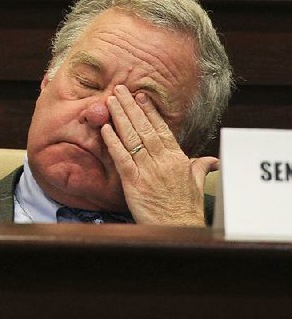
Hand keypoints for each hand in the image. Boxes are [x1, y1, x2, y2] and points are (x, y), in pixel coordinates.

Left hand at [101, 84, 216, 225]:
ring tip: (111, 101)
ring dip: (120, 117)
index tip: (141, 96)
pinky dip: (113, 142)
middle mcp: (163, 161)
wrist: (180, 230)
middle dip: (132, 107)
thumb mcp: (197, 185)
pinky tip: (105, 128)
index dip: (150, 111)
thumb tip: (212, 160)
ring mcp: (148, 171)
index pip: (162, 129)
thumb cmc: (187, 210)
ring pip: (132, 138)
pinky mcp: (134, 183)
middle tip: (121, 89)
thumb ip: (200, 168)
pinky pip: (122, 158)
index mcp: (177, 159)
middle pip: (145, 128)